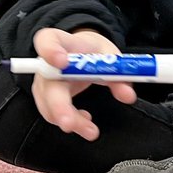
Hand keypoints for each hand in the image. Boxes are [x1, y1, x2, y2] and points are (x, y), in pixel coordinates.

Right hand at [30, 27, 136, 141]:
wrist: (81, 54)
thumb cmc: (91, 51)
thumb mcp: (108, 55)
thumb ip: (118, 73)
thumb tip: (128, 95)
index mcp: (60, 42)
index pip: (47, 41)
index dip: (50, 51)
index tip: (62, 61)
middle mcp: (46, 63)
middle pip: (47, 84)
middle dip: (58, 106)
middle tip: (69, 123)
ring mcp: (44, 83)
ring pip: (50, 106)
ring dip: (71, 120)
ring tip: (91, 131)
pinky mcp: (46, 99)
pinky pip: (54, 114)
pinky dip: (72, 121)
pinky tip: (86, 119)